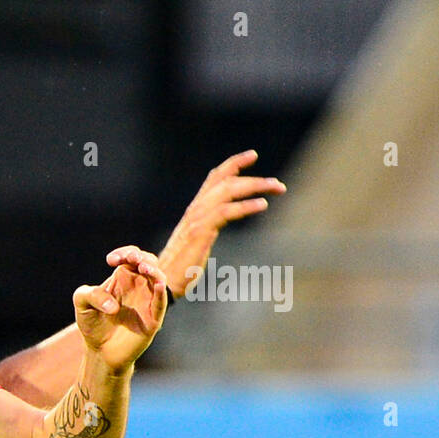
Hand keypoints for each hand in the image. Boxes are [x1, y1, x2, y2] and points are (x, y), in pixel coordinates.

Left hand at [74, 246, 166, 371]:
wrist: (100, 350)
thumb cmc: (92, 323)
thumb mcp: (82, 303)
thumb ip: (92, 295)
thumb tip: (114, 306)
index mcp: (123, 278)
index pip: (131, 257)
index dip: (125, 253)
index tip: (111, 260)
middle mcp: (138, 286)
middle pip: (148, 262)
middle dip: (141, 257)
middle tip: (132, 258)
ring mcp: (147, 301)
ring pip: (158, 279)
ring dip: (153, 270)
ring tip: (143, 267)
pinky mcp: (153, 319)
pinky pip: (160, 302)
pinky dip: (161, 292)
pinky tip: (158, 284)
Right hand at [159, 150, 285, 295]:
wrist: (160, 282)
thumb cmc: (179, 268)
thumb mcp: (195, 242)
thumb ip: (207, 228)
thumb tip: (219, 225)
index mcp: (195, 210)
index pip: (214, 178)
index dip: (233, 164)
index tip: (253, 155)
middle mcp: (195, 210)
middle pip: (225, 180)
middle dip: (254, 178)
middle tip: (278, 184)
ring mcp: (196, 219)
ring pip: (228, 191)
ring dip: (256, 186)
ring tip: (277, 188)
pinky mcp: (200, 231)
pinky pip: (226, 212)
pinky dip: (246, 206)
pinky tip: (263, 205)